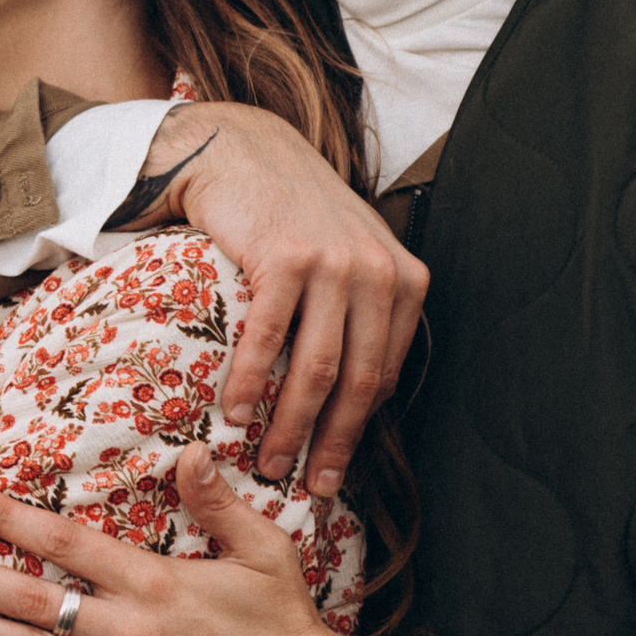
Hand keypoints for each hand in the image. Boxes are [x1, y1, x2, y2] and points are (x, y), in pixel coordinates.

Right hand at [121, 102, 425, 492]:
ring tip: (266, 461)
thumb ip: (361, 314)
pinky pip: (269, 337)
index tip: (331, 472)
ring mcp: (333, 263)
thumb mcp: (348, 256)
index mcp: (402, 280)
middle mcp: (377, 272)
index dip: (357, 433)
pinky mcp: (286, 256)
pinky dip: (249, 383)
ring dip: (290, 425)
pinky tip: (233, 412)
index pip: (383, 376)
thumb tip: (359, 398)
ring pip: (317, 368)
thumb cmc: (291, 214)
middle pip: (356, 381)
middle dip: (329, 442)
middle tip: (305, 485)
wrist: (243, 150)